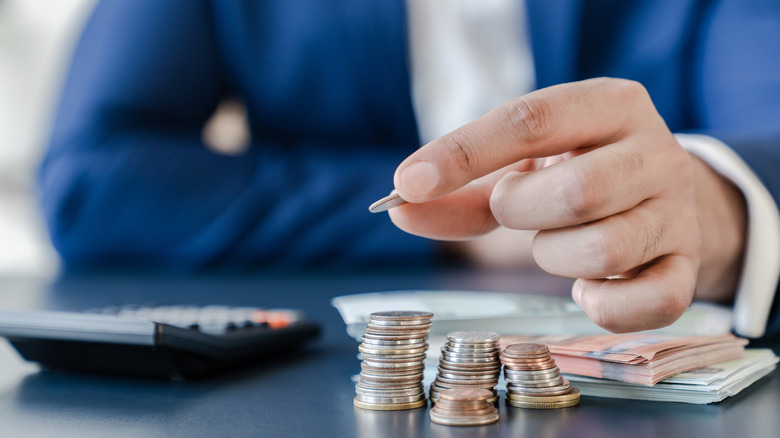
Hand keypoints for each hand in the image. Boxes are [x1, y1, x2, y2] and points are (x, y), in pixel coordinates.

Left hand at [389, 78, 745, 332]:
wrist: (661, 197)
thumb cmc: (575, 174)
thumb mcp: (522, 167)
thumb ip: (461, 188)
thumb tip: (400, 208)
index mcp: (609, 105)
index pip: (531, 121)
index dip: (463, 154)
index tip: (409, 183)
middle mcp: (655, 151)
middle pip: (576, 192)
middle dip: (521, 211)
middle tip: (516, 209)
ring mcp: (678, 210)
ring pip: (605, 249)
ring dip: (555, 256)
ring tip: (555, 243)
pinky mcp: (689, 265)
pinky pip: (653, 302)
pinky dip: (605, 305)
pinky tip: (589, 287)